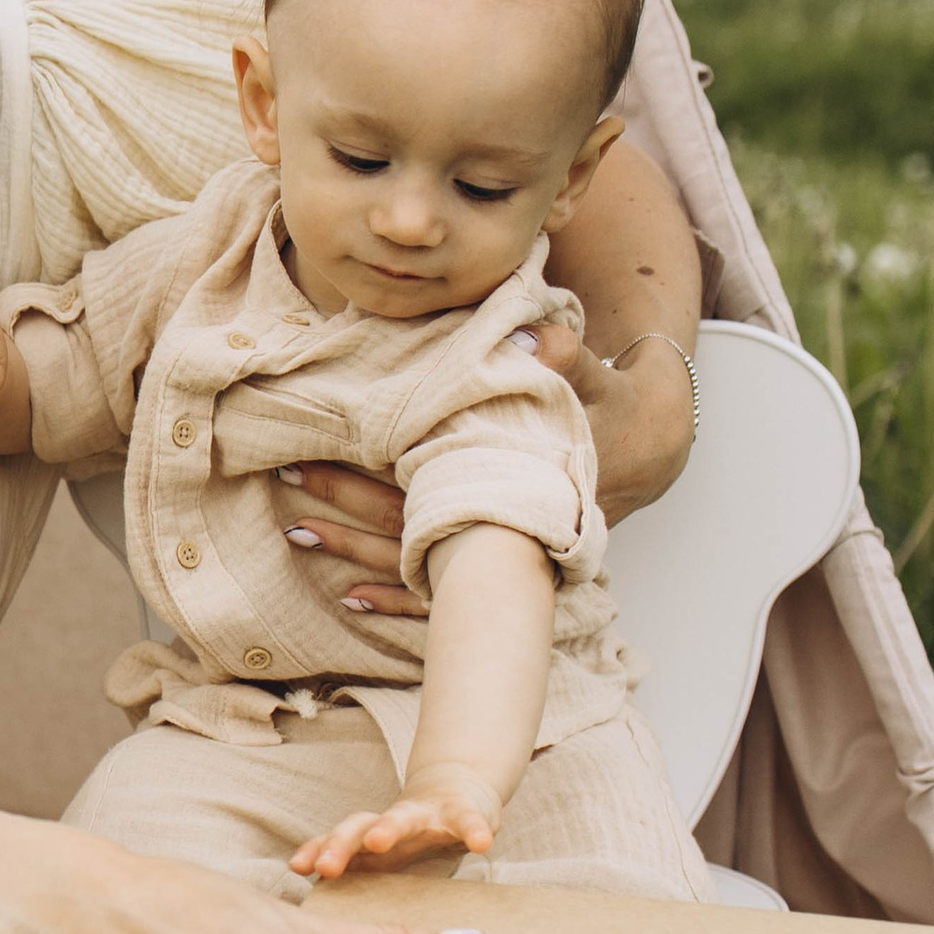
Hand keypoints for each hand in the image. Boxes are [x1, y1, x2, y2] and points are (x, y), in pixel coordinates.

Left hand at [270, 315, 693, 603]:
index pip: (422, 472)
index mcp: (509, 475)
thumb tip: (532, 336)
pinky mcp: (501, 569)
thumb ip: (562, 356)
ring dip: (353, 550)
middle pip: (405, 517)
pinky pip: (440, 595)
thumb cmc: (609, 402)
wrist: (649, 449)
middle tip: (284, 476)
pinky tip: (350, 597)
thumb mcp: (592, 374)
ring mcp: (498, 552)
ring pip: (413, 559)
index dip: (363, 469)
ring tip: (295, 533)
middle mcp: (499, 522)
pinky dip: (395, 596)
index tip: (305, 453)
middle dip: (341, 504)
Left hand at [291, 772, 499, 881]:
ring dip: (388, 827)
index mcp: (369, 836)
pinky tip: (481, 844)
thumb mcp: (382, 859)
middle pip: (358, 826)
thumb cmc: (411, 836)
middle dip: (339, 843)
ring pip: (403, 817)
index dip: (316, 850)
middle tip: (326, 865)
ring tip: (378, 841)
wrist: (458, 791)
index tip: (297, 867)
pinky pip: (469, 821)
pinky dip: (474, 830)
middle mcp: (392, 821)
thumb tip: (321, 931)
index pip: (334, 841)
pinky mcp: (465, 811)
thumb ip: (357, 878)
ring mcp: (427, 814)